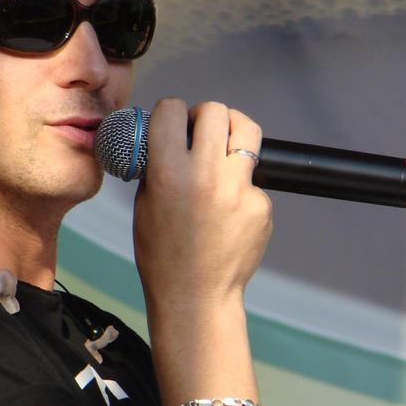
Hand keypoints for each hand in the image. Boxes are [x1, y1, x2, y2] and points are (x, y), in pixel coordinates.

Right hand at [133, 99, 271, 315]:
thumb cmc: (163, 254)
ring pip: (247, 132)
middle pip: (215, 112)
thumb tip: (171, 137)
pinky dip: (240, 187)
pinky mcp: (261, 205)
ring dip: (232, 134)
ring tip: (223, 151)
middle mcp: (206, 176)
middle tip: (201, 132)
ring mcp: (239, 190)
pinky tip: (227, 212)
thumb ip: (157, 166)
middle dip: (205, 117)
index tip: (173, 122)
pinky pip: (252, 178)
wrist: (195, 295)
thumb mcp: (144, 205)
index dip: (171, 112)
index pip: (172, 110)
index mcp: (168, 173)